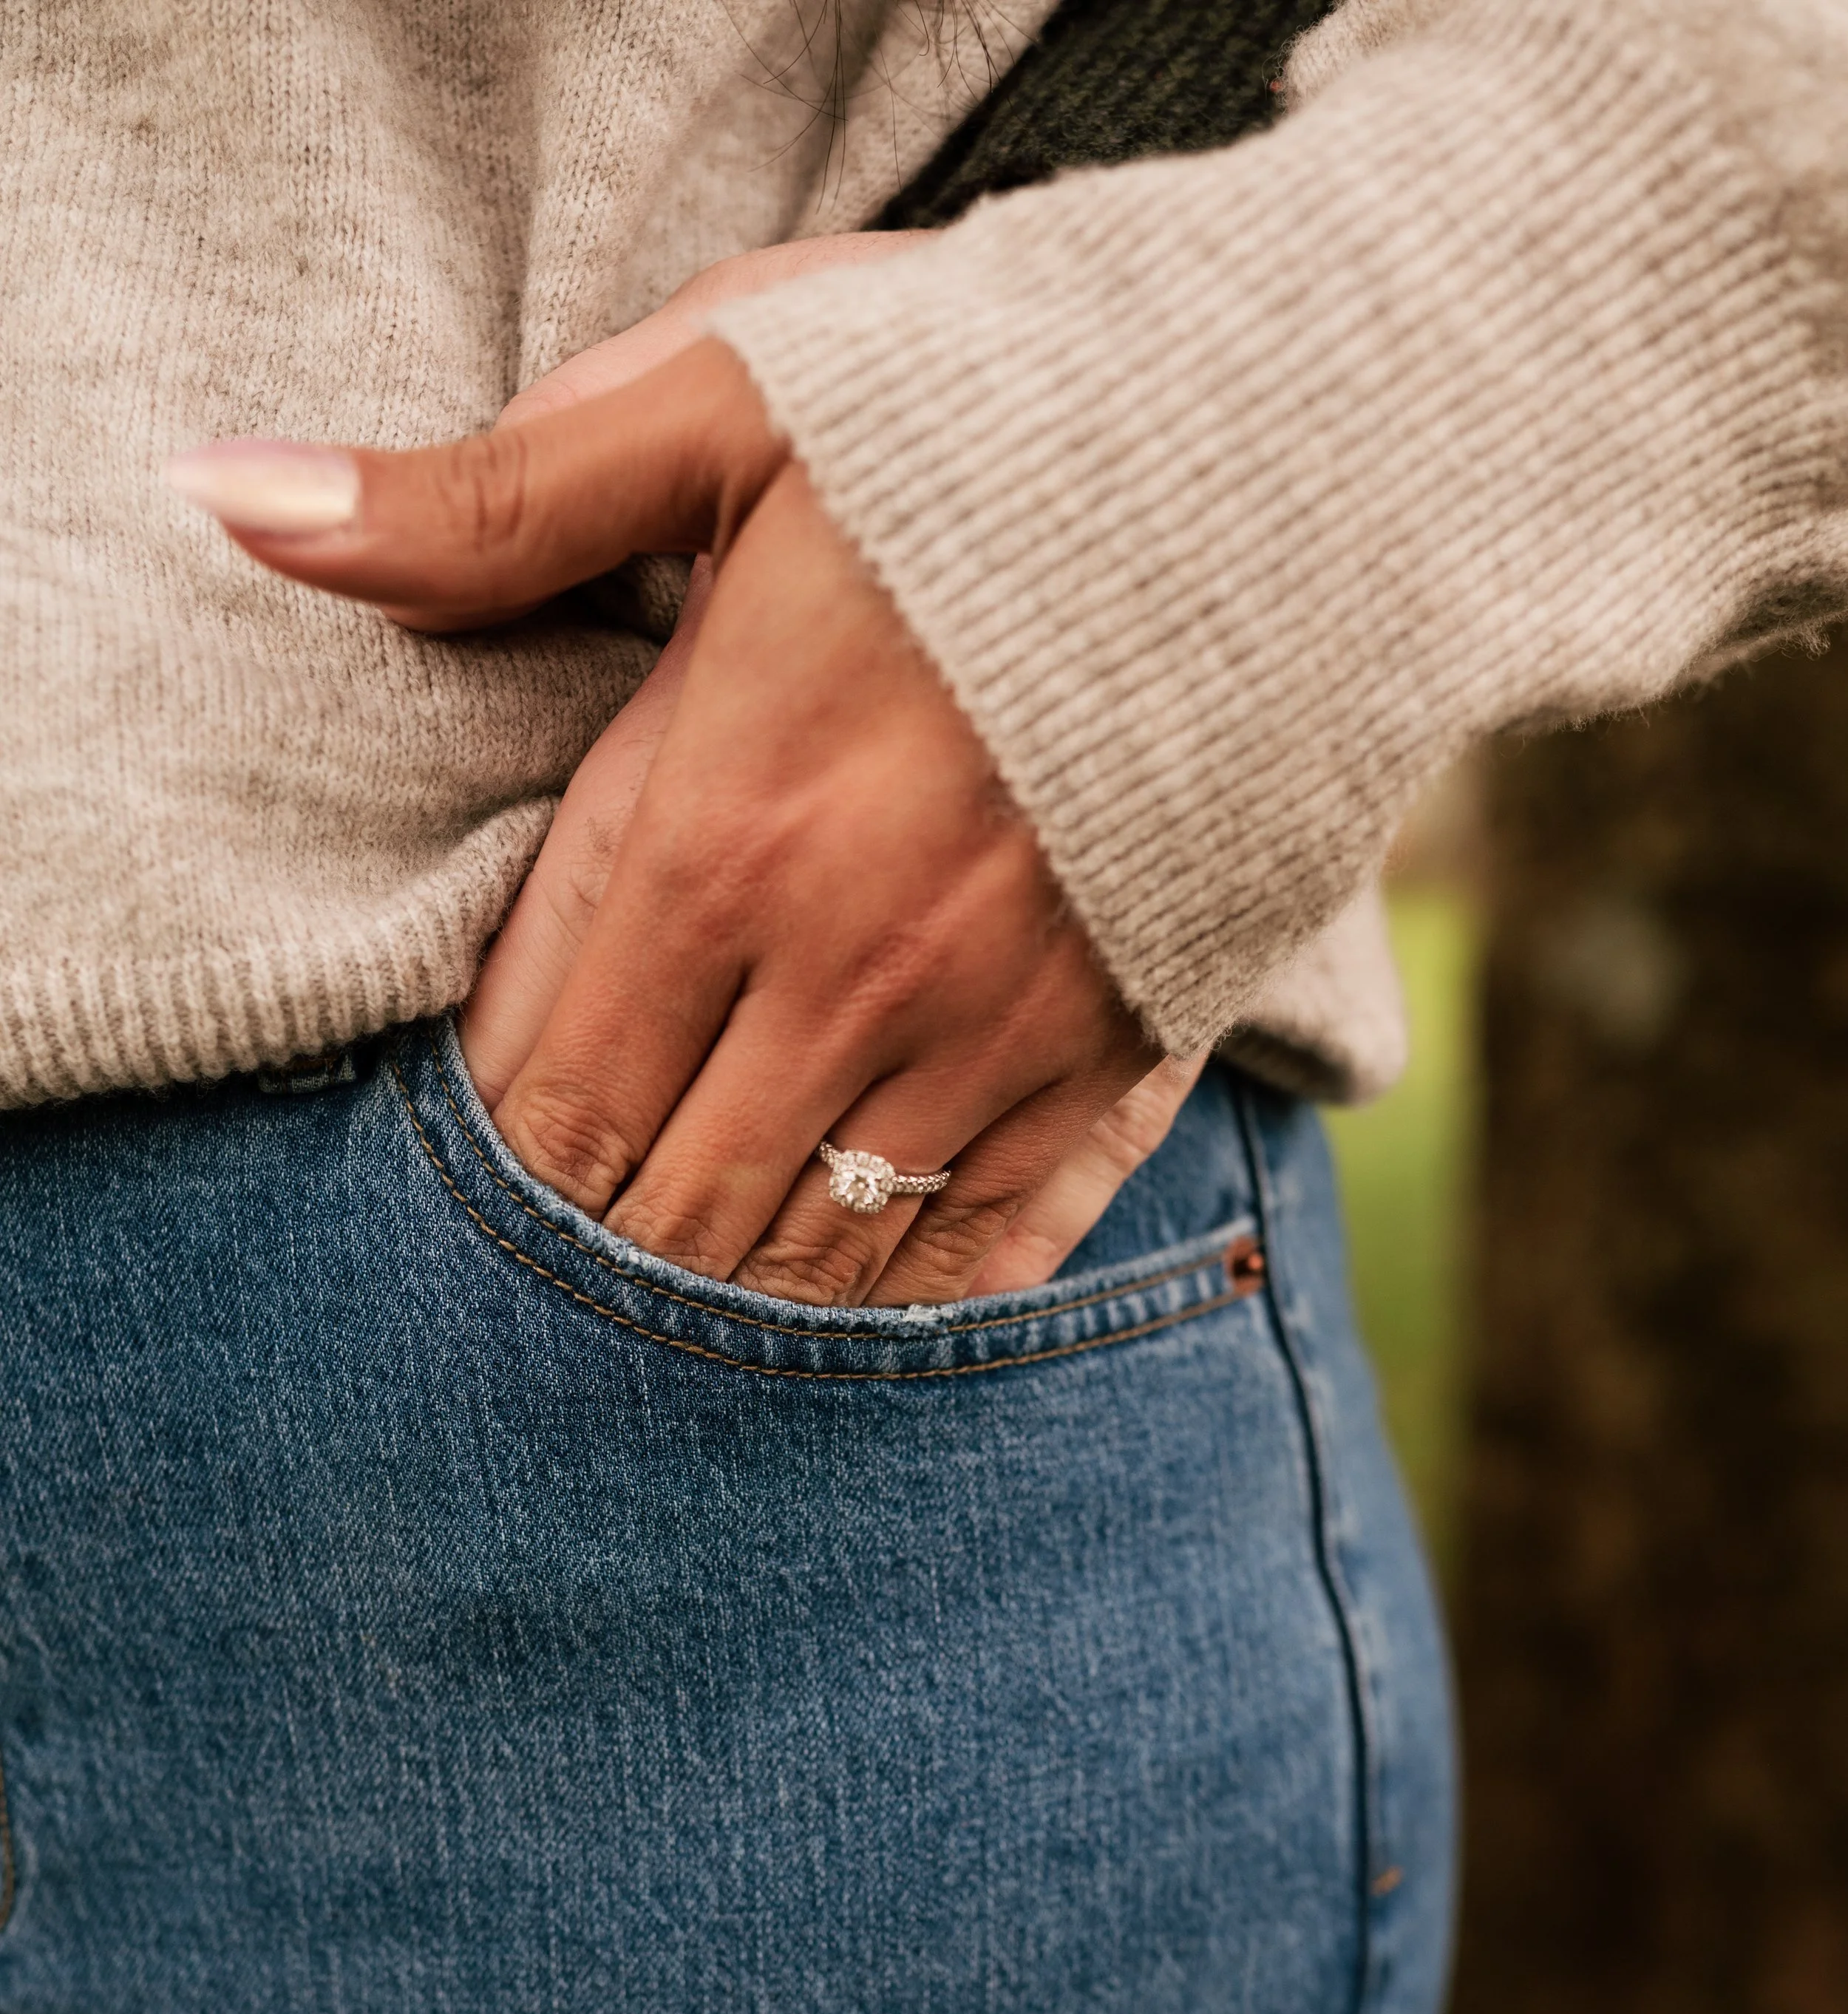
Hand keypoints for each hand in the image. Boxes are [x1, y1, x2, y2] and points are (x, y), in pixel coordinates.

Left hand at [170, 295, 1201, 1303]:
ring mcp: (993, 1030)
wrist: (1305, 454)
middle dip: (603, 1252)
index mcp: (721, 826)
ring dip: (737, 1298)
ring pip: (818, 1258)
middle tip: (578, 1264)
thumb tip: (234, 503)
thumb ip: (491, 498)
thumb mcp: (724, 403)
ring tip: (694, 1305)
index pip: (550, 1084)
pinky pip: (988, 1247)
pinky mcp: (1121, 1056)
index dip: (503, 1155)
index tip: (495, 1161)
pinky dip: (904, 1301)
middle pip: (669, 1203)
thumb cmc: (987, 424)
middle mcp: (848, 966)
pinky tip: (861, 1306)